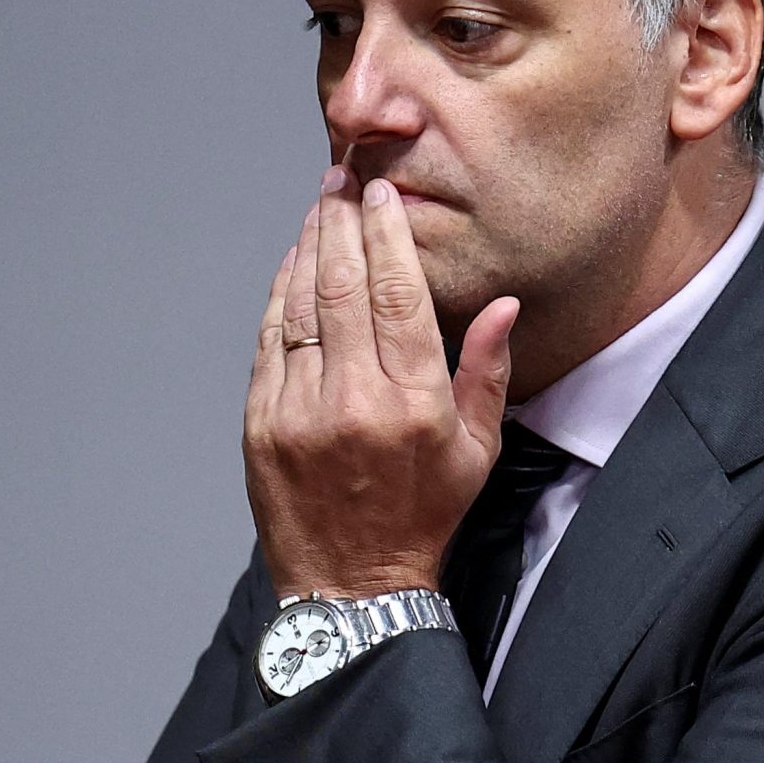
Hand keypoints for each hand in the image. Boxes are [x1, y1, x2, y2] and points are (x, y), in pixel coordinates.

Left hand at [245, 166, 519, 599]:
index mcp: (413, 403)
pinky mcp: (261, 424)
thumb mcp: (477, 450)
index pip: (399, 294)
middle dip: (341, 222)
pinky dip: (280, 295)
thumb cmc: (423, 515)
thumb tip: (502, 303)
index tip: (381, 196)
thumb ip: (487, 370)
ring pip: (301, 305)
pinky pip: (270, 341)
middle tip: (342, 178)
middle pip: (344, 285)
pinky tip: (293, 264)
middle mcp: (353, 400)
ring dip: (308, 247)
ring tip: (318, 207)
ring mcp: (299, 411)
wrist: (353, 585)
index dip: (386, 235)